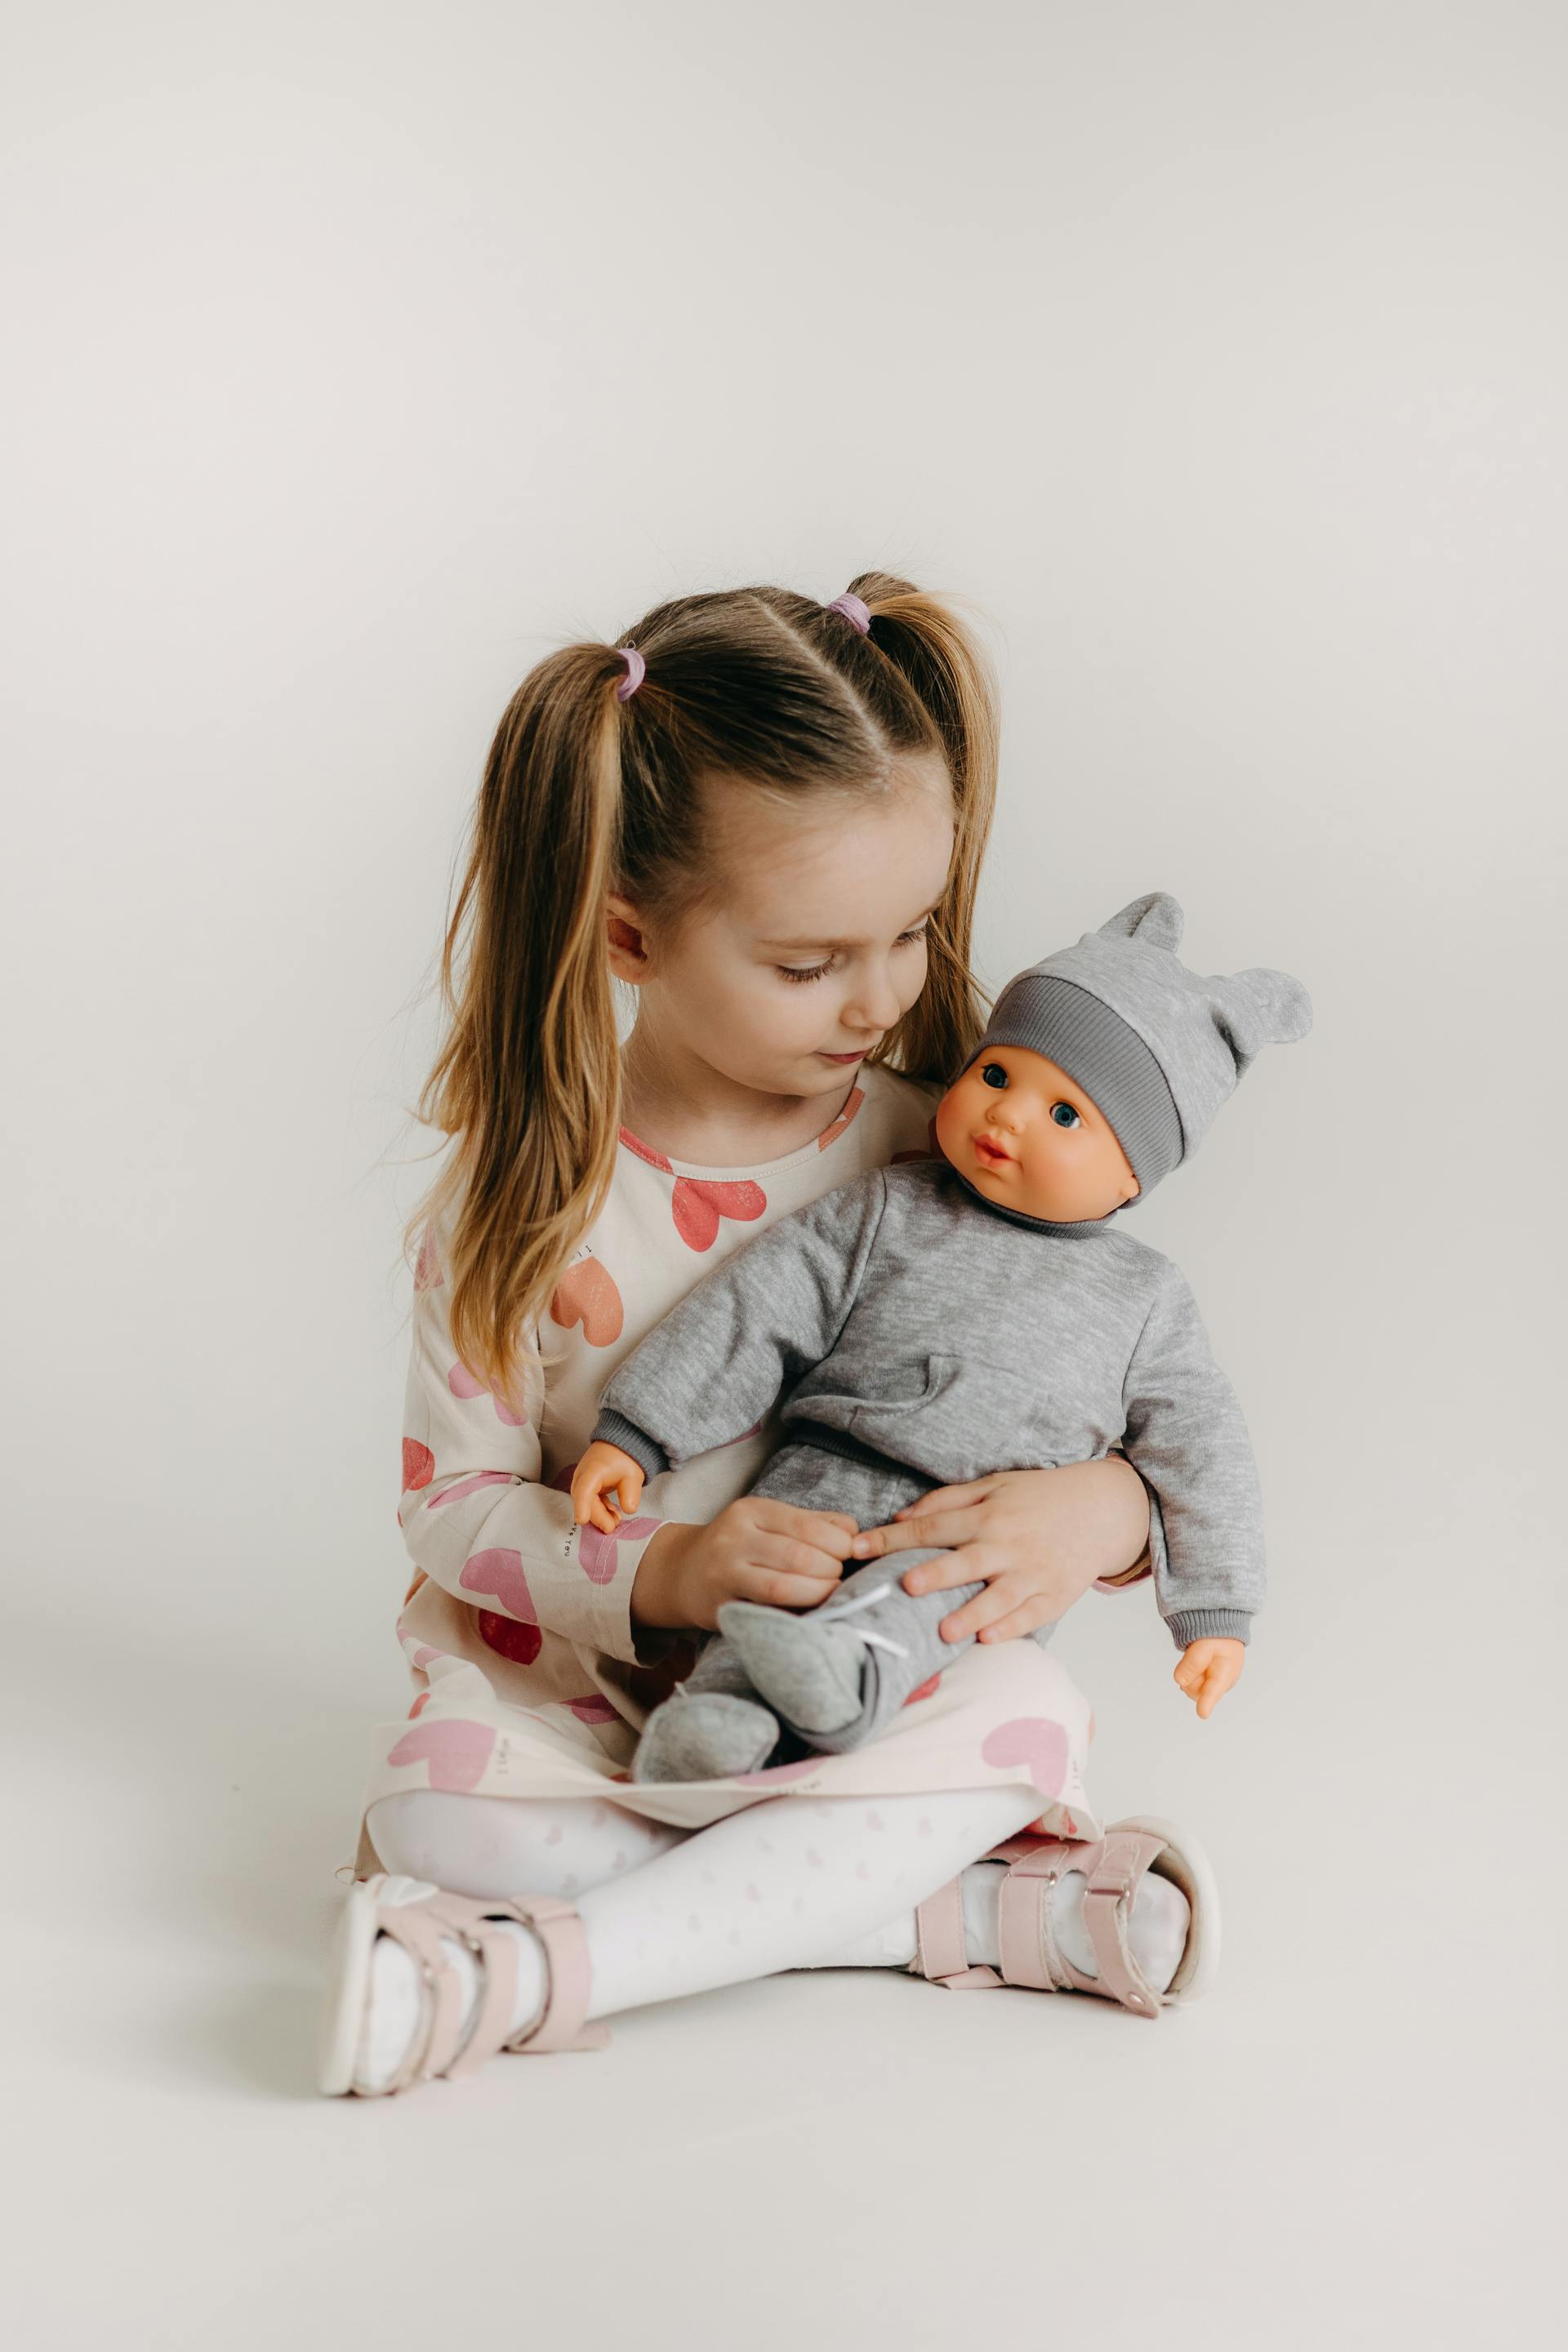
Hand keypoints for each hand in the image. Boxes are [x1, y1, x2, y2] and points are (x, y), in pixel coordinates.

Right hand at [571, 1441, 644, 1533]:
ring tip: (616, 1521)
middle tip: (613, 1527)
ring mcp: (582, 1482)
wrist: (620, 1445)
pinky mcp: (586, 1486)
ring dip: (599, 1514)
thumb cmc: (625, 1458)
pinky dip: (600, 1509)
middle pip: (585, 1501)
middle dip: (597, 1516)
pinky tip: (612, 1513)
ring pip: (585, 1503)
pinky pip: (589, 1501)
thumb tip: (627, 1510)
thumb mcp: (633, 1476)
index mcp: (593, 1470)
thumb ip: (630, 1494)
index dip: (582, 1506)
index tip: (582, 1520)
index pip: (584, 1490)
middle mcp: (582, 1476)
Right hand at [630, 1500, 859, 1632]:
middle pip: (798, 1555)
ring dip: (818, 1592)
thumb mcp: (768, 1522)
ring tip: (830, 1592)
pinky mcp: (721, 1607)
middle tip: (840, 1577)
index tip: (850, 1553)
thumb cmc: (738, 1546)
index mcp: (751, 1511)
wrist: (682, 1573)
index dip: (839, 1543)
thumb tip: (855, 1532)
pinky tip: (809, 1610)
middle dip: (831, 1569)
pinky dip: (795, 1612)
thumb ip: (812, 1523)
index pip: (806, 1525)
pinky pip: (766, 1612)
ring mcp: (725, 1574)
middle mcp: (734, 1538)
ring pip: (782, 1586)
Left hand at [845, 1459, 1150, 1644]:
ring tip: (944, 1631)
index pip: (931, 1527)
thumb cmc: (1039, 1497)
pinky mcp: (1055, 1595)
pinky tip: (988, 1639)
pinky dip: (1010, 1628)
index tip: (856, 1549)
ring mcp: (1033, 1572)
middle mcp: (1007, 1544)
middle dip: (936, 1575)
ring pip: (998, 1597)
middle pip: (965, 1562)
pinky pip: (1030, 1615)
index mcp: (987, 1515)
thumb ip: (947, 1500)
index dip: (892, 1539)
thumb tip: (901, 1517)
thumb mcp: (995, 1485)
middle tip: (907, 1586)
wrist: (1100, 1509)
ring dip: (970, 1614)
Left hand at [1174, 1638, 1244, 1718]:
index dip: (1207, 1701)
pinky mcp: (1208, 1688)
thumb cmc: (1218, 1640)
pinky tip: (1198, 1666)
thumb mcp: (1205, 1644)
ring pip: (1191, 1689)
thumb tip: (1180, 1681)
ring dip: (1190, 1674)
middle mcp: (1222, 1685)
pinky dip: (1190, 1675)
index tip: (1202, 1713)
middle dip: (1190, 1675)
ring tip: (1200, 1660)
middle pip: (1196, 1690)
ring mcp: (1215, 1688)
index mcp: (1227, 1673)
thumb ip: (1193, 1662)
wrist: (1224, 1637)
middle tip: (1197, 1656)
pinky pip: (1191, 1686)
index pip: (1214, 1688)